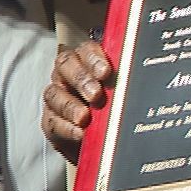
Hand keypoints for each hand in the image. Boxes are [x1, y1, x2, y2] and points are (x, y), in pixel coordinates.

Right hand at [43, 40, 112, 162]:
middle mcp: (69, 74)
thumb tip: (139, 79)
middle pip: (66, 65)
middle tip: (95, 94)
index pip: (86, 50)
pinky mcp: (51, 120)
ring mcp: (57, 96)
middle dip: (81, 79)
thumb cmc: (114, 109)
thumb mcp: (121, 93)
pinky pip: (52, 121)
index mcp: (87, 61)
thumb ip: (124, 83)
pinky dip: (66, 128)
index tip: (106, 72)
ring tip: (84, 118)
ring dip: (70, 106)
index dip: (94, 59)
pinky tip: (79, 133)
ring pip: (54, 94)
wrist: (103, 141)